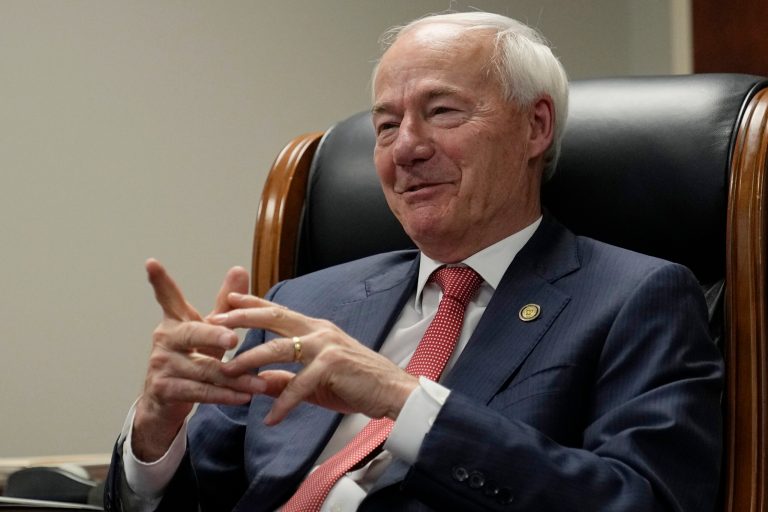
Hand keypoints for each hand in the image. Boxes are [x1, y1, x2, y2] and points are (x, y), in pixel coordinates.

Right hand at [132, 259, 264, 461]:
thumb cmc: (190, 361)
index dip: (160, 281)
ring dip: (235, 378)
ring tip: (259, 383)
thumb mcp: (208, 333)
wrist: (163, 405)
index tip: (151, 263)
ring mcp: (162, 365)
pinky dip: (224, 395)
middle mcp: (165, 339)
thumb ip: (225, 305)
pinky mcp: (165, 389)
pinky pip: (200, 392)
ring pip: (204, 369)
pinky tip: (245, 397)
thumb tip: (240, 269)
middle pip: (192, 334)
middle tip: (234, 338)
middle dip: (213, 335)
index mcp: (175, 322)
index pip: (168, 298)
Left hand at [211, 293, 418, 425]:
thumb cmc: (357, 383)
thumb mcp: (316, 381)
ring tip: (227, 372)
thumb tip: (261, 382)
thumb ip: (288, 378)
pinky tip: (270, 418)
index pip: (279, 311)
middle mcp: (319, 331)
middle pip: (274, 318)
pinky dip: (283, 402)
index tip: (226, 300)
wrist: (392, 391)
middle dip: (241, 318)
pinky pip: (299, 385)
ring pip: (279, 348)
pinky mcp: (332, 366)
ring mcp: (326, 346)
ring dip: (250, 360)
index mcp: (315, 329)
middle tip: (214, 321)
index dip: (253, 304)